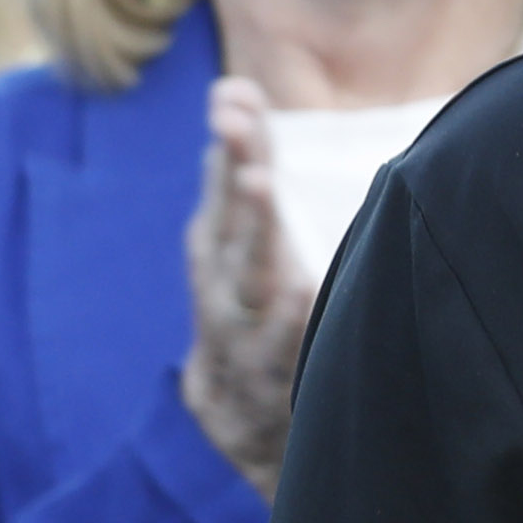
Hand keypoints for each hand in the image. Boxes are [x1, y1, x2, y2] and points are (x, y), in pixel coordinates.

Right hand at [177, 81, 311, 492]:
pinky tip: (304, 288)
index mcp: (218, 252)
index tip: (235, 97)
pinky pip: (277, 354)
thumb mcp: (249, 248)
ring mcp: (236, 341)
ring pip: (243, 282)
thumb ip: (249, 171)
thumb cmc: (258, 318)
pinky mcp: (259, 389)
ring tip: (259, 185)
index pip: (224, 187)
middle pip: (229, 227)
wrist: (246, 432)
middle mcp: (219, 292)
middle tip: (244, 126)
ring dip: (253, 234)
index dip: (233, 142)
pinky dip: (288, 323)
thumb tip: (235, 90)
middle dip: (235, 173)